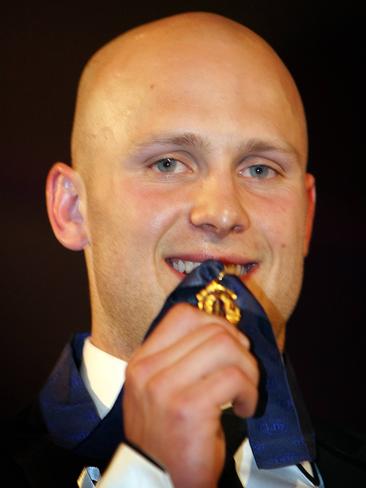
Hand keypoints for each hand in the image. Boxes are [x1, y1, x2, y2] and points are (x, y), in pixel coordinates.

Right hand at [123, 303, 258, 487]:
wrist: (159, 480)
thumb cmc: (169, 434)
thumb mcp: (161, 389)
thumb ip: (181, 357)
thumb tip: (224, 331)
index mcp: (142, 360)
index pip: (183, 315)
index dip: (216, 323)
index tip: (230, 346)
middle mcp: (147, 370)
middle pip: (211, 328)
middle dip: (240, 349)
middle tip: (243, 374)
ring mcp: (164, 388)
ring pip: (226, 346)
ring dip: (248, 370)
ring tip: (244, 392)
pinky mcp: (187, 408)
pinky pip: (234, 378)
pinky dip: (250, 392)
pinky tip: (244, 409)